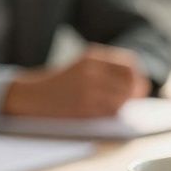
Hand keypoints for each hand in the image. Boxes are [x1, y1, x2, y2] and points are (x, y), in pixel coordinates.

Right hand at [2, 46, 148, 117]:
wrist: (30, 94)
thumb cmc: (62, 83)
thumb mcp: (83, 66)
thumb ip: (108, 70)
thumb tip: (140, 86)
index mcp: (93, 57)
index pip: (129, 64)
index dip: (137, 76)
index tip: (137, 84)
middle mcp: (92, 70)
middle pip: (130, 82)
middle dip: (135, 92)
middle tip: (133, 99)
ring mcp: (88, 89)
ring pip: (123, 98)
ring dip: (125, 104)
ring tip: (118, 106)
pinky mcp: (84, 107)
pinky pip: (111, 111)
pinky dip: (114, 113)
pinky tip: (108, 113)